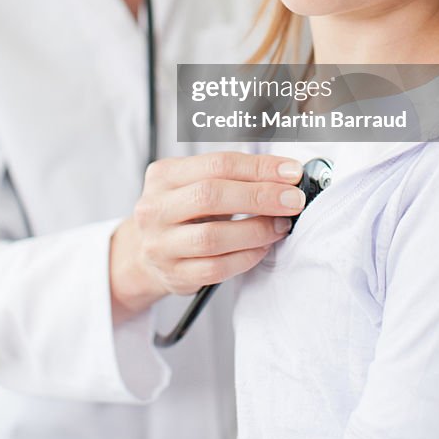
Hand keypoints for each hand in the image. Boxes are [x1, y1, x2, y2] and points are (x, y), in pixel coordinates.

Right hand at [109, 151, 303, 321]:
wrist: (145, 252)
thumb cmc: (182, 210)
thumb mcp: (195, 182)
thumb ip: (232, 174)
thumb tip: (284, 174)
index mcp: (164, 174)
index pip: (217, 164)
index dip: (259, 167)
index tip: (291, 172)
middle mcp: (155, 207)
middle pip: (211, 195)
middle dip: (260, 196)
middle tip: (293, 200)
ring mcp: (160, 244)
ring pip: (213, 237)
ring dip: (256, 230)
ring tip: (280, 225)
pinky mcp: (173, 275)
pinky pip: (216, 268)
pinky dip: (246, 257)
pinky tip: (263, 247)